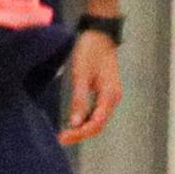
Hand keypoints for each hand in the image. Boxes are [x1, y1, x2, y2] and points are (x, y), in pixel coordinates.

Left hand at [58, 27, 123, 143]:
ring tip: (65, 134)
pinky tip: (74, 122)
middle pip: (98, 125)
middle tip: (61, 138)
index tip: (62, 137)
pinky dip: (86, 119)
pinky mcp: (106, 93)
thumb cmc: (90, 51)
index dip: (79, 133)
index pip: (96, 124)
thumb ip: (79, 99)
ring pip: (98, 120)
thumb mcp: (80, 74)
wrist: (100, 35)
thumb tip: (75, 123)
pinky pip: (97, 112)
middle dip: (80, 134)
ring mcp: (111, 96)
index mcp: (110, 95)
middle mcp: (113, 99)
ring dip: (83, 129)